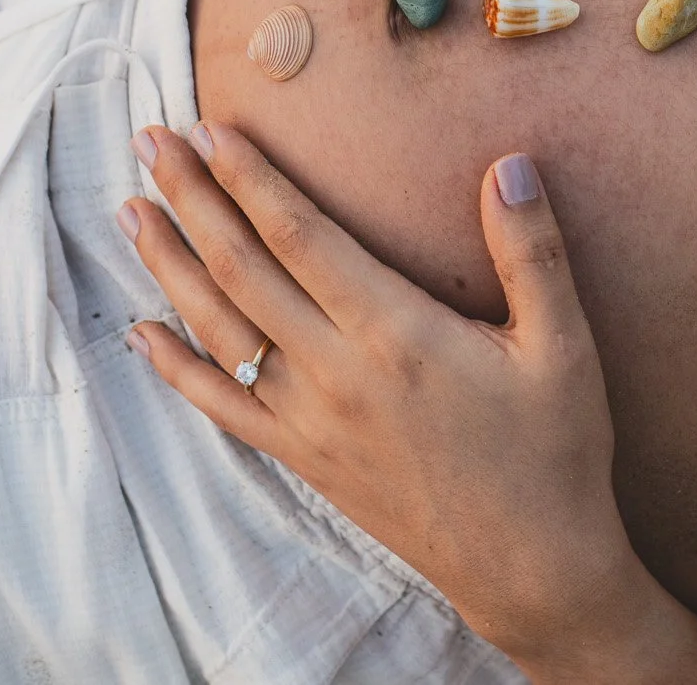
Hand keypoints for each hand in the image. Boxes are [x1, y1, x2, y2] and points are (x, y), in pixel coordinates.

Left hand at [121, 124, 696, 681]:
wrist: (531, 567)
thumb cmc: (554, 450)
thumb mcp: (563, 346)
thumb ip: (533, 253)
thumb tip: (510, 167)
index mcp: (397, 335)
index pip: (301, 237)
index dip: (251, 179)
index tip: (212, 128)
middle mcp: (338, 374)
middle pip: (242, 271)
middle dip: (193, 200)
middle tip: (154, 141)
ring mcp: (312, 421)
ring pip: (219, 331)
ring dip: (170, 266)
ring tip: (132, 208)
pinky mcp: (305, 459)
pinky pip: (222, 407)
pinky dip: (176, 367)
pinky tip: (143, 332)